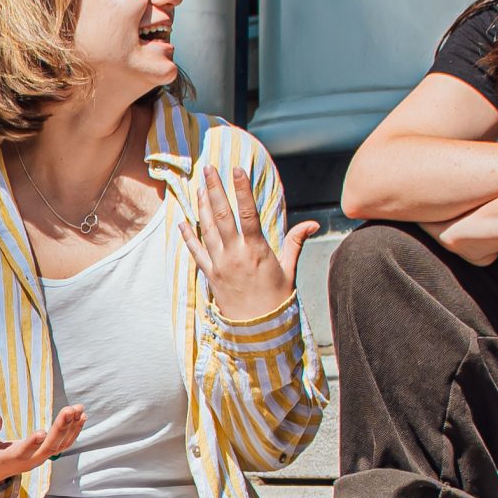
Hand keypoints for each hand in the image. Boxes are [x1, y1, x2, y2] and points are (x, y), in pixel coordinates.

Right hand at [0, 406, 84, 493]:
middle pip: (47, 449)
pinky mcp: (40, 454)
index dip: (31, 444)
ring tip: (78, 409)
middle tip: (70, 410)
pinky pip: (61, 445)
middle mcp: (25, 463)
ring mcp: (35, 460)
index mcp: (5, 461)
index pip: (21, 454)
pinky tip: (80, 416)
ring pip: (58, 447)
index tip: (42, 432)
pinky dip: (72, 431)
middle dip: (60, 429)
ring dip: (70, 428)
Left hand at [182, 162, 316, 321]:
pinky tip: (182, 222)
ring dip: (202, 205)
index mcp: (256, 249)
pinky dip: (188, 237)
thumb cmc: (276, 298)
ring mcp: (219, 264)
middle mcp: (234, 254)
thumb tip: (314, 223)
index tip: (235, 169)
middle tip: (208, 168)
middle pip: (222, 214)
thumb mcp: (289, 269)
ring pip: (207, 228)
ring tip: (198, 185)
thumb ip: (296, 242)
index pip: (246, 212)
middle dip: (214, 189)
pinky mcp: (210, 275)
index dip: (240, 189)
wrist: (257, 329)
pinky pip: (196, 252)